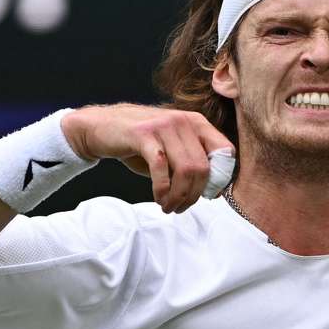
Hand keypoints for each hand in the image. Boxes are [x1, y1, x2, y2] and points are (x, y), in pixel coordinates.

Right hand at [62, 104, 234, 212]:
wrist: (103, 127)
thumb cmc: (141, 144)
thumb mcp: (172, 150)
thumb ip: (192, 164)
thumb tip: (212, 191)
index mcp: (196, 123)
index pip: (226, 151)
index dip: (220, 178)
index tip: (208, 196)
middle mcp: (183, 121)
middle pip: (203, 167)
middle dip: (194, 195)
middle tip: (181, 207)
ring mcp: (164, 126)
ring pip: (186, 170)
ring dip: (179, 196)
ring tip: (169, 207)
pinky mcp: (143, 134)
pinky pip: (161, 168)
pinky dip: (162, 190)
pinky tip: (158, 199)